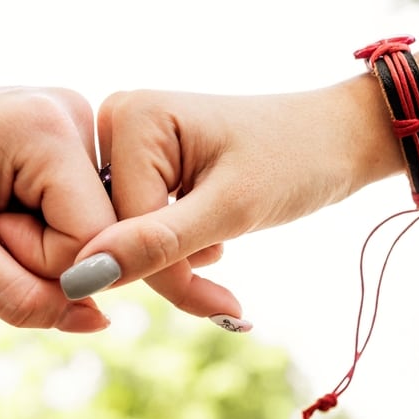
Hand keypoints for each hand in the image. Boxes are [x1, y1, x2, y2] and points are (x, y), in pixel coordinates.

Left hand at [0, 46, 116, 331]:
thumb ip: (23, 298)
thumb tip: (99, 322)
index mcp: (53, 127)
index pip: (93, 241)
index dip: (36, 261)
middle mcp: (75, 112)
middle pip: (94, 232)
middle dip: (33, 248)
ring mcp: (73, 118)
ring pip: (84, 225)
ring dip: (32, 236)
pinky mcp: (63, 132)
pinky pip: (70, 208)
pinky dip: (32, 220)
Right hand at [65, 80, 394, 319]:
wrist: (336, 138)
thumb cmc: (295, 161)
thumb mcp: (231, 209)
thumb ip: (156, 244)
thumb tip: (82, 277)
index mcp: (130, 115)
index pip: (116, 227)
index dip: (165, 274)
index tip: (222, 304)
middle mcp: (117, 118)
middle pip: (113, 230)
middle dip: (168, 265)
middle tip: (223, 270)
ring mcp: (126, 140)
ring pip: (125, 235)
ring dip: (175, 257)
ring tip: (222, 237)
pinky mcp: (141, 160)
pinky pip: (137, 224)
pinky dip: (176, 246)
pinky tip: (212, 232)